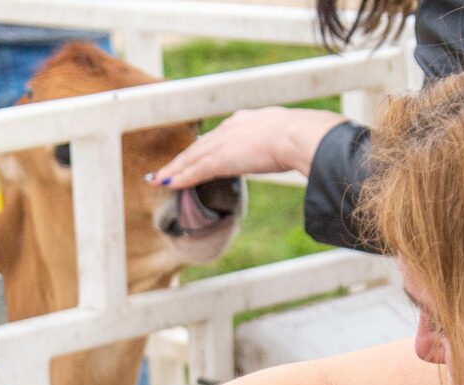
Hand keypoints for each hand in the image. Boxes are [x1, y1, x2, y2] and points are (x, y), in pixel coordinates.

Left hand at [152, 107, 346, 188]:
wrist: (299, 134)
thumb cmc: (304, 137)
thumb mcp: (290, 136)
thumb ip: (284, 143)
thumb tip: (295, 151)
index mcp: (247, 121)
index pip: (218, 137)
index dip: (203, 148)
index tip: (194, 154)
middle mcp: (231, 128)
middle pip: (199, 146)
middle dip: (181, 159)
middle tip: (165, 170)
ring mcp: (225, 142)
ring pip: (192, 157)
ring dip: (175, 169)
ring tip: (159, 180)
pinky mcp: (222, 158)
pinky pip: (195, 170)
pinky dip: (180, 177)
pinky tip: (167, 184)